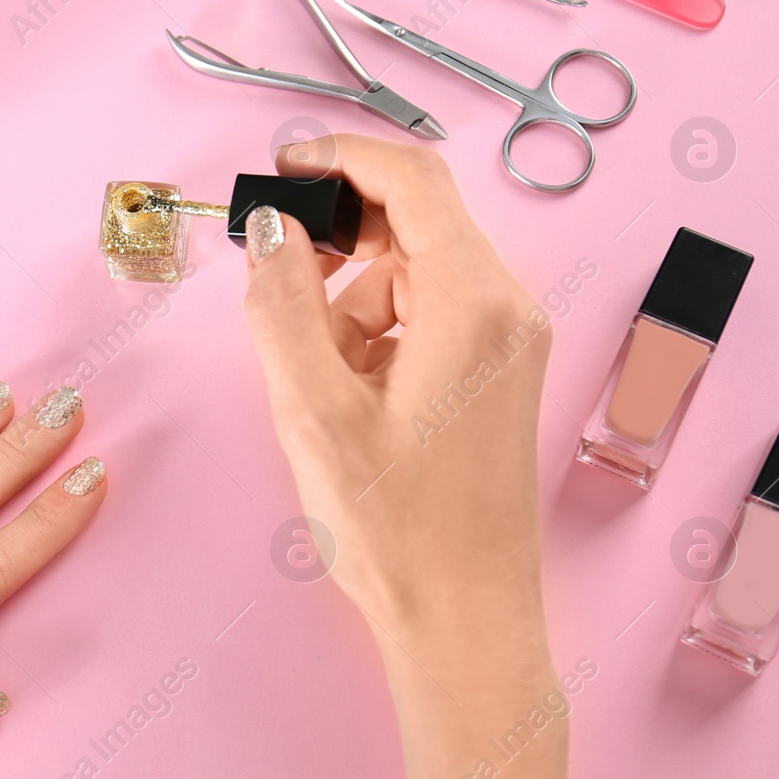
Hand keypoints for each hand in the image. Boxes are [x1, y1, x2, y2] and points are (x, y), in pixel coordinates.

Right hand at [243, 135, 572, 778]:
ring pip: (413, 273)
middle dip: (337, 243)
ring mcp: (509, 342)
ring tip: (316, 382)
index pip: (412, 177)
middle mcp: (507, 307)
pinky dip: (378, 334)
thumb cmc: (398, 529)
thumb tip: (268, 229)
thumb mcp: (313, 411)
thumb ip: (282, 305)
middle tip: (275, 285)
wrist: (467, 621)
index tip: (281, 166)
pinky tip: (349, 397)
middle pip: (414, 222)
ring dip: (351, 301)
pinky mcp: (498, 373)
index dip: (340, 157)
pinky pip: (429, 315)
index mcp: (473, 301)